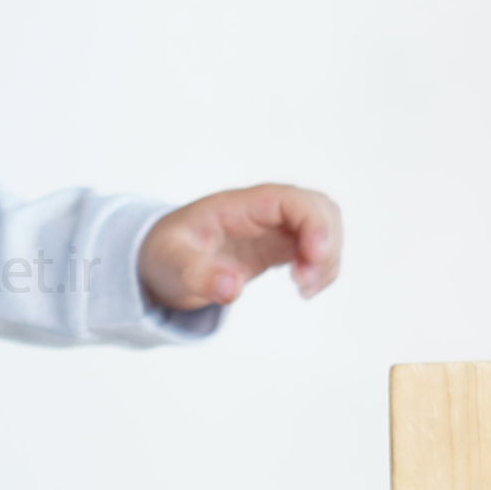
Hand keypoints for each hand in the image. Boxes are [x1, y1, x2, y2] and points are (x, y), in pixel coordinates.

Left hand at [139, 183, 341, 311]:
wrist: (162, 262)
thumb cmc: (165, 254)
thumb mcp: (172, 265)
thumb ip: (199, 275)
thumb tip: (231, 288)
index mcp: (239, 206)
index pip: (290, 199)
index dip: (312, 222)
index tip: (314, 256)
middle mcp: (263, 212)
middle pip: (318, 208)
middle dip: (327, 243)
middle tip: (306, 282)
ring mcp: (274, 228)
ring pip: (324, 228)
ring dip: (328, 258)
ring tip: (306, 290)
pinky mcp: (279, 247)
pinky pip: (316, 249)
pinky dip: (321, 268)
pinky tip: (305, 289)